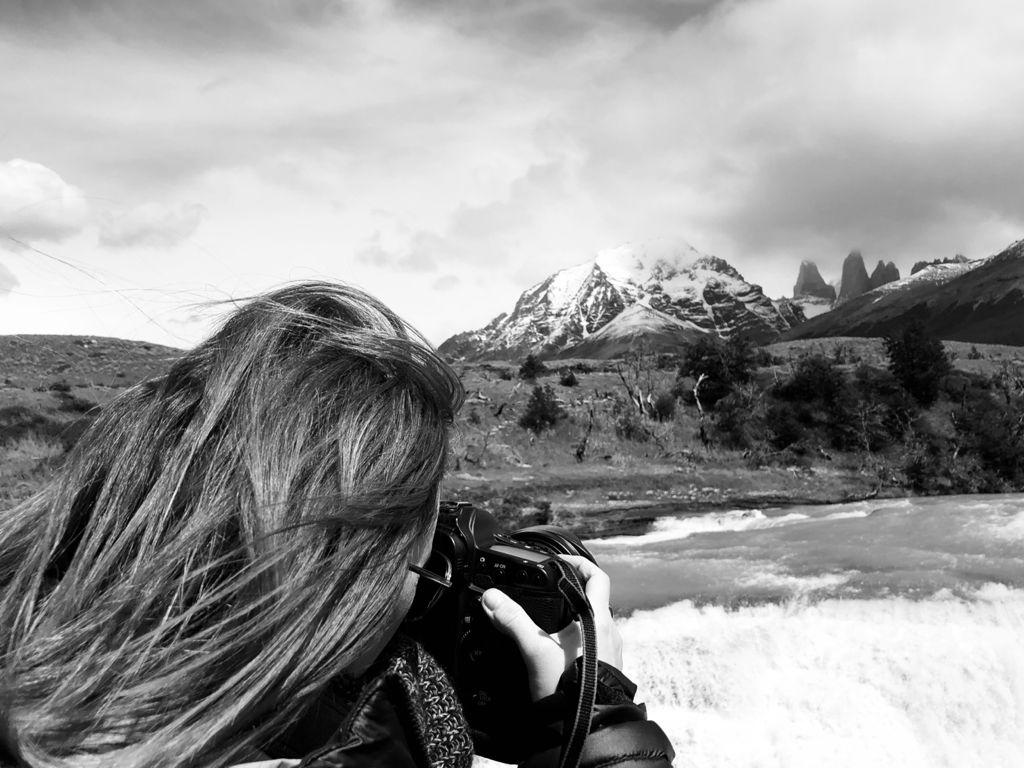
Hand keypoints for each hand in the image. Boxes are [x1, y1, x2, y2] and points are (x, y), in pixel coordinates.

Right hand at [480, 554, 622, 700]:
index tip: (560, 561)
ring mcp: (611, 651)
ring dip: (574, 616)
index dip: (579, 563)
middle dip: (572, 591)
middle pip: (595, 598)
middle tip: (550, 587)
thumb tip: (492, 598)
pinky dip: (576, 638)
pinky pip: (593, 643)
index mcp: (597, 619)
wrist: (588, 728)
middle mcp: (609, 632)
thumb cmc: (570, 689)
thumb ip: (512, 621)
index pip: (597, 577)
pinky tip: (558, 649)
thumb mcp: (535, 650)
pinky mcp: (607, 669)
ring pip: (593, 622)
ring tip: (549, 619)